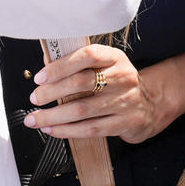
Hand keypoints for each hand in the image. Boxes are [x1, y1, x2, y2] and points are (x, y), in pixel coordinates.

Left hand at [25, 44, 166, 143]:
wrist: (150, 104)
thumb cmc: (117, 84)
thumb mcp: (105, 66)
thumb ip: (78, 65)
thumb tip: (46, 68)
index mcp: (115, 58)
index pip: (88, 55)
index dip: (60, 66)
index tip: (40, 77)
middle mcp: (123, 77)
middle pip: (81, 83)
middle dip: (50, 93)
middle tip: (35, 98)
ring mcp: (126, 101)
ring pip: (82, 110)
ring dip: (52, 116)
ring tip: (34, 119)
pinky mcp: (126, 122)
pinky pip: (91, 128)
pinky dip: (67, 130)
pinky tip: (53, 129)